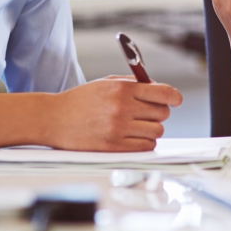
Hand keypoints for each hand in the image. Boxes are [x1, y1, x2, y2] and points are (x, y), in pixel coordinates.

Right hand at [47, 76, 182, 151]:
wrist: (54, 118)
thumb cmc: (80, 100)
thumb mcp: (106, 83)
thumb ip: (133, 83)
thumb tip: (159, 89)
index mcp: (122, 89)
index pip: (163, 93)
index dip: (174, 97)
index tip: (176, 100)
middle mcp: (123, 108)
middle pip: (162, 113)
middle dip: (158, 112)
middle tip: (147, 112)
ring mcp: (118, 129)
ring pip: (156, 131)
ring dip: (151, 129)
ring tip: (137, 125)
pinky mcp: (114, 147)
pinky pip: (145, 147)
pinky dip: (144, 142)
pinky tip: (133, 137)